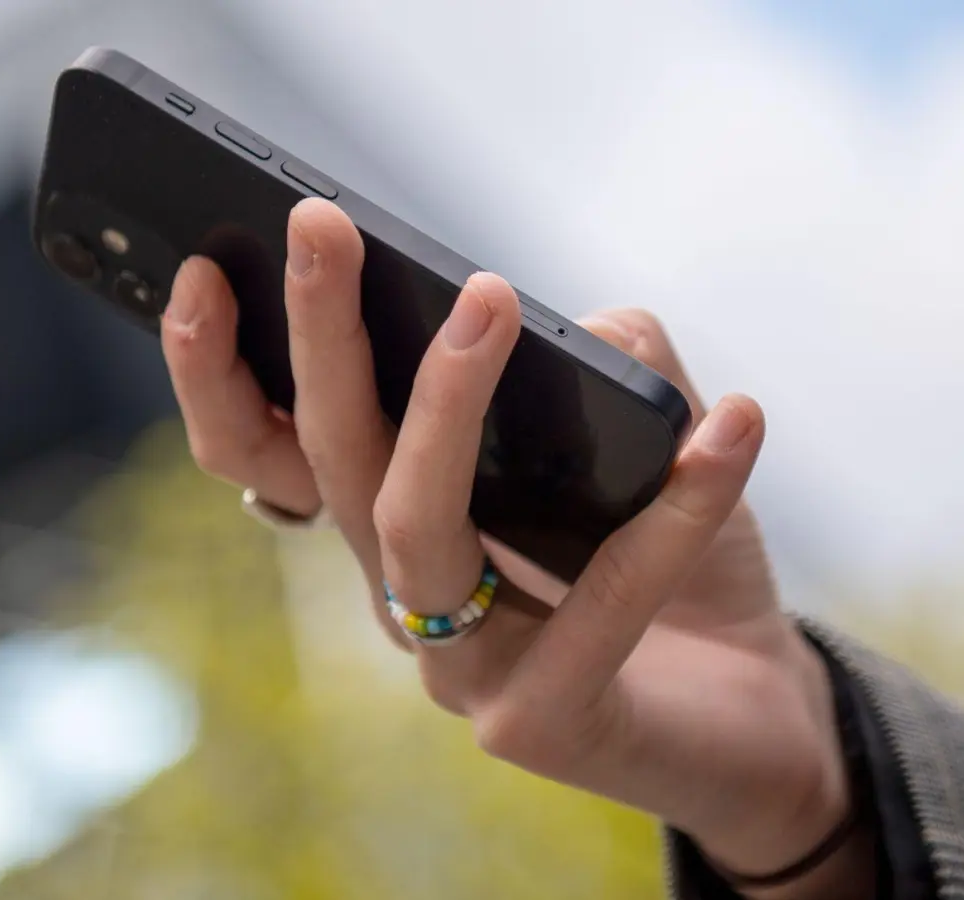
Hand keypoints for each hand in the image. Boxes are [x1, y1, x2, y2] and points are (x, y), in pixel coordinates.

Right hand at [161, 198, 871, 897]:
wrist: (761, 715)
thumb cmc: (684, 572)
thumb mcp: (647, 443)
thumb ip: (615, 366)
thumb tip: (591, 326)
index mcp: (398, 526)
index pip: (275, 451)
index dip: (217, 372)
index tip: (202, 267)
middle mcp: (405, 599)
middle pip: (328, 463)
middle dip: (314, 335)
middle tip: (318, 224)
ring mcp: (460, 673)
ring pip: (414, 525)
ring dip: (443, 401)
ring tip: (492, 297)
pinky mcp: (542, 724)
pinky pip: (601, 602)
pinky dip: (673, 510)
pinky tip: (733, 426)